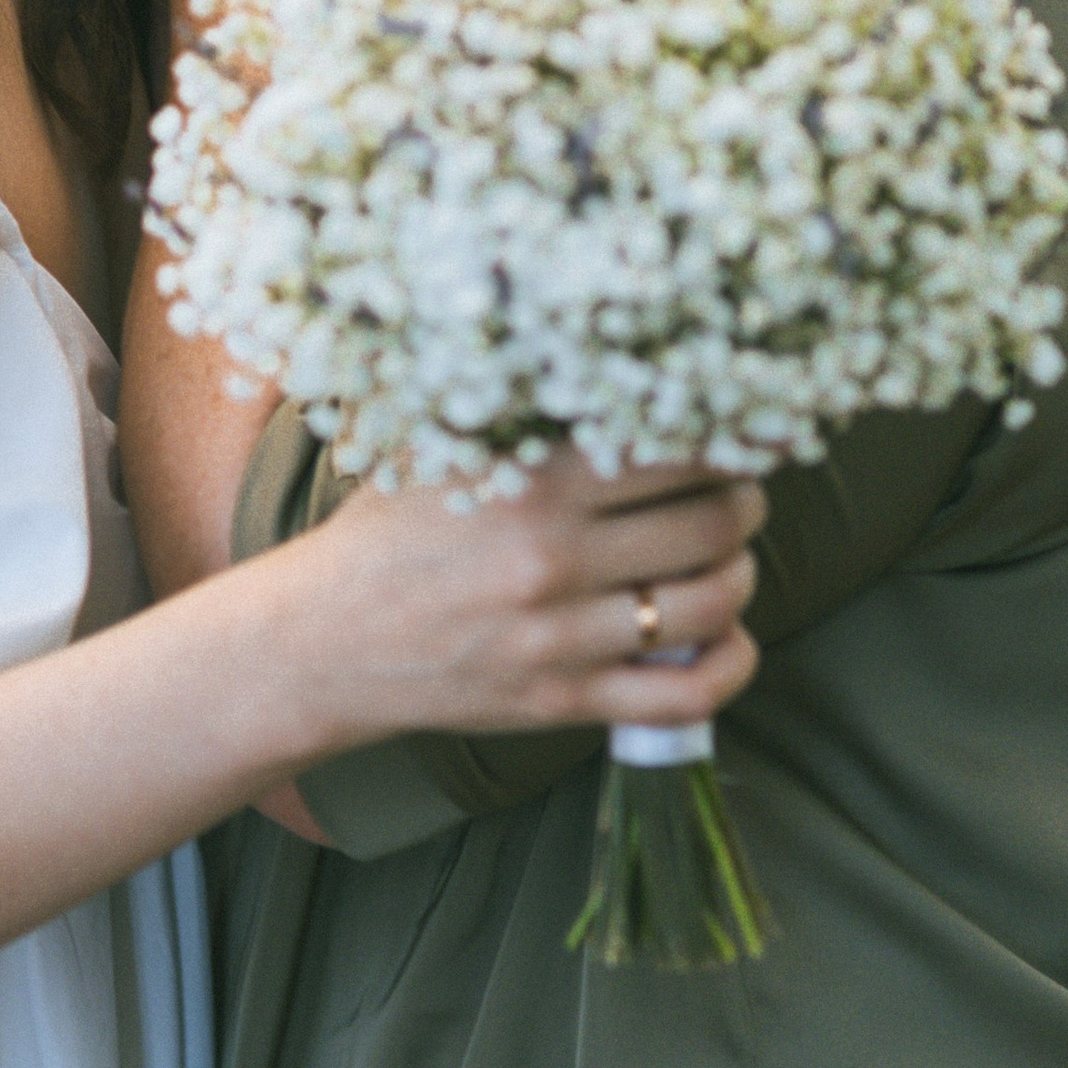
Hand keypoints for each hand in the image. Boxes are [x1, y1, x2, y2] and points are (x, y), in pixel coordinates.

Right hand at [301, 451, 765, 749]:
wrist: (322, 642)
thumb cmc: (388, 535)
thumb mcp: (448, 454)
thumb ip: (531, 421)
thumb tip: (623, 367)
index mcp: (531, 482)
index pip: (676, 448)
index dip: (730, 437)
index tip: (744, 432)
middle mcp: (552, 558)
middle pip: (714, 523)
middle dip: (746, 504)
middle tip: (739, 495)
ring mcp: (561, 636)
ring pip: (712, 604)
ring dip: (741, 578)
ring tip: (727, 562)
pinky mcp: (562, 700)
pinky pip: (685, 696)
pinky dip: (728, 667)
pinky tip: (725, 641)